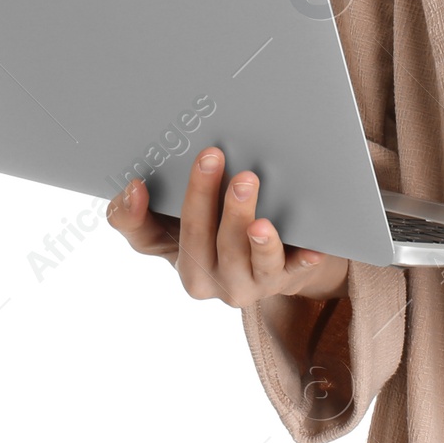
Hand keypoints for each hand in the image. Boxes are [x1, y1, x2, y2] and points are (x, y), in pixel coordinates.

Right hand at [107, 147, 349, 306]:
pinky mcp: (286, 279)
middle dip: (205, 199)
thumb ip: (143, 212)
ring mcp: (249, 284)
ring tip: (253, 200)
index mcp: (177, 260)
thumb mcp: (176, 226)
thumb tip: (133, 188)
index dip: (137, 215)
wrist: (274, 261)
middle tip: (213, 158)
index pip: (150, 238)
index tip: (140, 183)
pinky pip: (292, 272)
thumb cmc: (218, 234)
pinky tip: (310, 248)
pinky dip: (300, 259)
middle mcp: (210, 281)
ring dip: (249, 234)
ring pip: (247, 261)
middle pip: (204, 242)